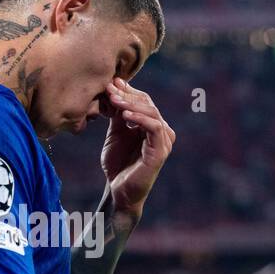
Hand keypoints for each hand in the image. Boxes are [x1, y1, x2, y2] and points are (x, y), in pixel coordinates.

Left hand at [99, 77, 174, 218]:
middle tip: (110, 88)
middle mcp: (162, 130)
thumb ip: (118, 114)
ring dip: (131, 104)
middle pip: (148, 104)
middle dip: (127, 95)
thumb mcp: (115, 133)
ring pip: (151, 113)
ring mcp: (164, 141)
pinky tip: (125, 116)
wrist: (118, 191)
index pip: (144, 100)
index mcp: (153, 125)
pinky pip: (153, 128)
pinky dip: (140, 119)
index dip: (128, 91)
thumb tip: (114, 88)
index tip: (111, 83)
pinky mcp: (161, 151)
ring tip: (114, 100)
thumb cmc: (118, 163)